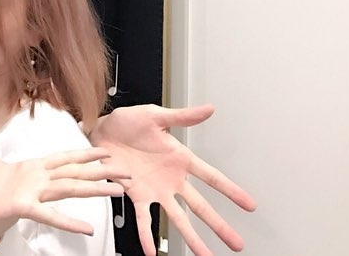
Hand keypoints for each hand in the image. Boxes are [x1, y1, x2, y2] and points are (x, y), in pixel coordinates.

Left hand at [0, 107, 127, 252]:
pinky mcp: (24, 207)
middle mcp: (38, 182)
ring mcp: (34, 195)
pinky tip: (85, 228)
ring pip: (69, 188)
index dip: (85, 153)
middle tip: (125, 172)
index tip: (104, 150)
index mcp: (32, 169)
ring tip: (117, 191)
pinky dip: (68, 221)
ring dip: (94, 189)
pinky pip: (49, 215)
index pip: (64, 158)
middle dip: (101, 171)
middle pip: (75, 173)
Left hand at [89, 104, 255, 255]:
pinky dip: (147, 236)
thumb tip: (208, 108)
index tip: (249, 205)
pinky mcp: (136, 196)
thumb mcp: (155, 115)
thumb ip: (182, 116)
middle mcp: (171, 179)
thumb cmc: (127, 122)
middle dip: (219, 225)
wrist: (98, 131)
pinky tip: (151, 252)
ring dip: (192, 239)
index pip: (211, 177)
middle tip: (236, 243)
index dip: (231, 190)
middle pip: (200, 206)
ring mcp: (155, 191)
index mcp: (180, 158)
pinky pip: (144, 220)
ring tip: (205, 255)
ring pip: (178, 219)